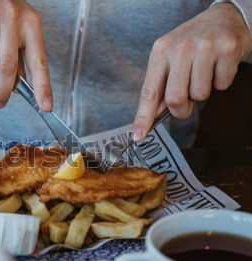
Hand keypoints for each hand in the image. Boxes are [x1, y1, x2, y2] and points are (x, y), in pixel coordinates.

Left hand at [132, 3, 250, 140]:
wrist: (223, 18)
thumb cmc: (192, 44)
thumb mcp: (170, 58)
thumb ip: (161, 86)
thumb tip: (150, 119)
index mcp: (160, 51)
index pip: (149, 91)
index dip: (143, 117)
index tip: (137, 136)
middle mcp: (180, 48)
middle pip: (175, 99)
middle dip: (181, 109)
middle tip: (187, 101)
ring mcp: (205, 47)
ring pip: (200, 95)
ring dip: (202, 92)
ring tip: (203, 73)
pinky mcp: (227, 49)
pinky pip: (221, 85)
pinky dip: (220, 82)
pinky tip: (218, 66)